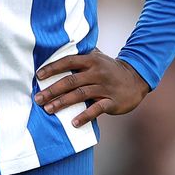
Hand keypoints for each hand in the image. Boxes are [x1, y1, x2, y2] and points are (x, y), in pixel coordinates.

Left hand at [34, 49, 150, 127]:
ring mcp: (105, 87)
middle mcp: (97, 72)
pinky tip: (74, 123)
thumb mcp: (97, 57)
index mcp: (91, 60)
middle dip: (52, 90)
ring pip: (80, 95)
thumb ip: (80, 55)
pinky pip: (97, 109)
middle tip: (38, 98)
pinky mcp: (112, 102)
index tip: (38, 76)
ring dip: (63, 103)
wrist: (136, 79)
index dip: (52, 68)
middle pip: (71, 81)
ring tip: (48, 109)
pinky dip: (85, 116)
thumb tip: (56, 51)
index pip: (68, 62)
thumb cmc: (110, 68)